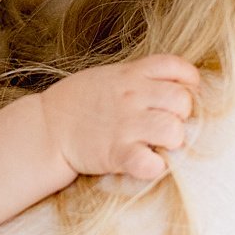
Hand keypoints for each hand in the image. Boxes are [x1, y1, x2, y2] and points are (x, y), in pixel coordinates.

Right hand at [37, 56, 201, 182]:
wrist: (46, 128)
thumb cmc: (80, 101)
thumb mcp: (110, 76)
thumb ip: (140, 77)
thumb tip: (175, 85)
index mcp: (131, 74)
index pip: (177, 67)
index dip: (188, 82)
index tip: (181, 95)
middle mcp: (132, 96)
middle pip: (183, 101)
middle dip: (182, 115)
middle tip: (167, 124)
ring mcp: (125, 124)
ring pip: (173, 130)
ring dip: (172, 141)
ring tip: (158, 144)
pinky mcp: (117, 153)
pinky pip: (150, 163)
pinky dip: (154, 167)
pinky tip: (147, 162)